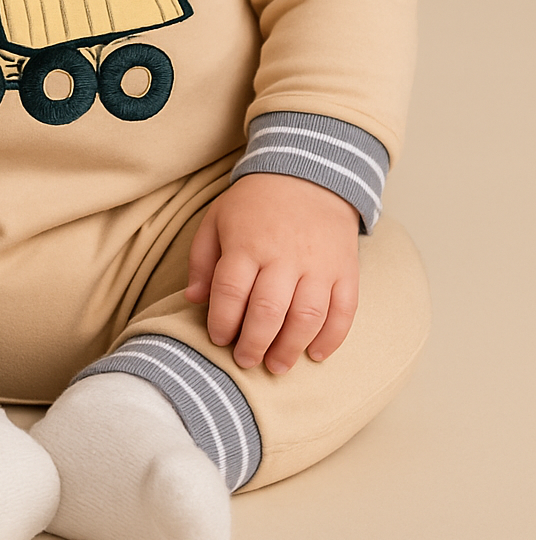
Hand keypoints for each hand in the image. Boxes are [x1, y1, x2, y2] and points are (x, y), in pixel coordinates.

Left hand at [184, 173, 359, 374]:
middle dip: (253, 345)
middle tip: (245, 361)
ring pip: (306, 317)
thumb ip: (202, 260)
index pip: (230, 292)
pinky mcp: (345, 270)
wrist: (310, 174)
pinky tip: (315, 354)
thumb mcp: (217, 219)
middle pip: (267, 312)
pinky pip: (343, 311)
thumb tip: (193, 300)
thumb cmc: (256, 203)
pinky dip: (331, 338)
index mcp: (246, 244)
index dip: (221, 323)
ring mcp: (318, 264)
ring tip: (276, 366)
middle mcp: (283, 256)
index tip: (219, 338)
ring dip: (290, 349)